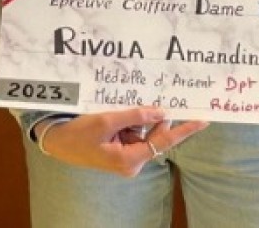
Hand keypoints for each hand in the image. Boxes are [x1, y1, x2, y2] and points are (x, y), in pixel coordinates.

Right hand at [34, 109, 207, 176]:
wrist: (56, 142)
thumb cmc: (78, 134)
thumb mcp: (106, 121)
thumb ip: (134, 116)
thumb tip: (160, 112)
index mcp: (130, 160)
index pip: (163, 142)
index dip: (183, 130)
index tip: (202, 121)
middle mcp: (132, 162)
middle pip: (152, 135)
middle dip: (149, 117)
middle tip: (152, 96)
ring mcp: (126, 157)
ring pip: (140, 132)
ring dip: (133, 118)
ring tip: (112, 110)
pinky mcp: (119, 151)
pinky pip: (130, 132)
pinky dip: (126, 121)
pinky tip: (111, 113)